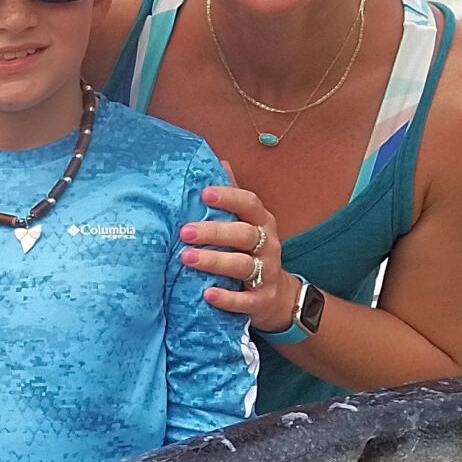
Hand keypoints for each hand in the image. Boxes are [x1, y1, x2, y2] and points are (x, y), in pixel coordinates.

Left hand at [182, 179, 296, 334]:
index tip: (204, 194)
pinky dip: (227, 298)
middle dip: (214, 232)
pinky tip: (207, 294)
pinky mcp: (262, 299)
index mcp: (262, 222)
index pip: (249, 204)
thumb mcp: (247, 222)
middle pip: (244, 234)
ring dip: (215, 261)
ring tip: (187, 258)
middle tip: (184, 232)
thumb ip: (233, 197)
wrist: (277, 295)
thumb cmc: (251, 251)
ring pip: (243, 265)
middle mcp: (268, 244)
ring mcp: (267, 272)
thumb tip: (219, 161)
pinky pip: (245, 300)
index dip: (229, 198)